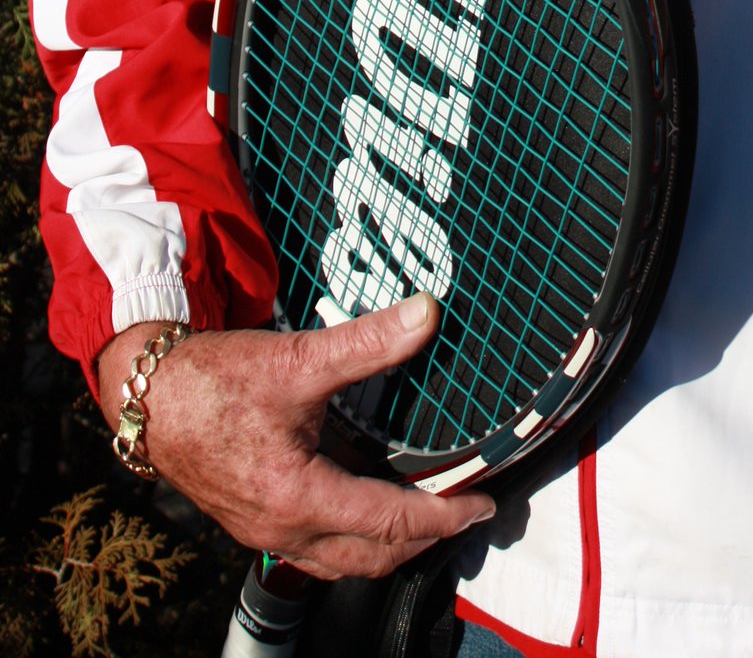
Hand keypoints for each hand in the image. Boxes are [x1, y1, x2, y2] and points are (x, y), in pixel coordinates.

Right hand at [97, 294, 494, 577]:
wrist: (148, 398)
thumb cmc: (213, 382)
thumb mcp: (297, 358)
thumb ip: (367, 342)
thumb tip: (426, 314)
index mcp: (299, 497)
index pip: (391, 523)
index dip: (445, 516)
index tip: (483, 505)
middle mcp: (284, 527)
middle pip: (372, 556)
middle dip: (425, 540)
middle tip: (465, 513)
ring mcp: (267, 529)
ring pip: (344, 559)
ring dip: (390, 543)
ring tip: (427, 514)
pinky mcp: (256, 518)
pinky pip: (318, 546)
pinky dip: (355, 535)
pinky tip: (368, 502)